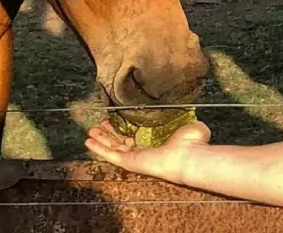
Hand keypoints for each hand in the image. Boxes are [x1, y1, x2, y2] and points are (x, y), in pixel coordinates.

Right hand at [85, 119, 211, 183]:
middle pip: (122, 143)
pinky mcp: (129, 162)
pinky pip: (110, 155)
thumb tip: (195, 119)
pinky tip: (87, 142)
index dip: (126, 129)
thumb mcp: (192, 128)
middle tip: (99, 124)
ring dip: (101, 140)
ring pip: (113, 148)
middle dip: (110, 134)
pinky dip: (98, 149)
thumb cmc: (192, 144)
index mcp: (157, 144)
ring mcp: (136, 158)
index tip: (118, 120)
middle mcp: (145, 152)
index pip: (138, 137)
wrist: (188, 157)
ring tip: (90, 131)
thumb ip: (190, 124)